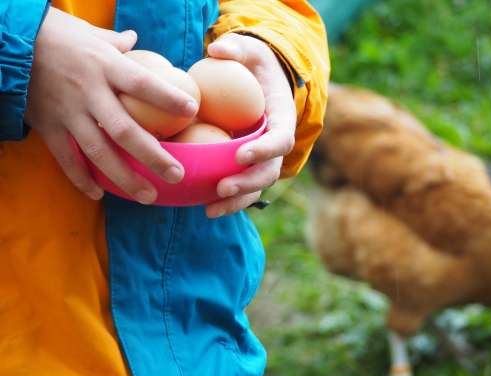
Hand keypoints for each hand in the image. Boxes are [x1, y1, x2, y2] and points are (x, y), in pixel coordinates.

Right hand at [25, 8, 198, 203]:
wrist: (8, 42)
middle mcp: (89, 92)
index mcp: (105, 66)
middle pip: (125, 131)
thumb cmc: (57, 37)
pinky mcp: (48, 127)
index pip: (142, 83)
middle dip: (153, 157)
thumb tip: (136, 41)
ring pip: (99, 153)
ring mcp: (68, 113)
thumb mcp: (90, 35)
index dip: (167, 98)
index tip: (192, 110)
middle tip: (177, 175)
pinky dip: (82, 179)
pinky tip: (100, 194)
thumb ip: (117, 44)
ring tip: (149, 196)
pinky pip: (67, 159)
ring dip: (125, 178)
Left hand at [205, 33, 295, 216]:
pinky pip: (240, 188)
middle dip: (247, 183)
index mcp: (283, 119)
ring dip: (236, 201)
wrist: (258, 83)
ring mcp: (262, 159)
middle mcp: (275, 144)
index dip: (264, 150)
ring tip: (210, 209)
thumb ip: (237, 47)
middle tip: (221, 187)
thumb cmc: (254, 65)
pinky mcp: (246, 167)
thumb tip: (217, 51)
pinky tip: (204, 209)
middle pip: (269, 171)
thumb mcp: (250, 50)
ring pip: (255, 187)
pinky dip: (226, 202)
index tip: (241, 155)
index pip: (281, 139)